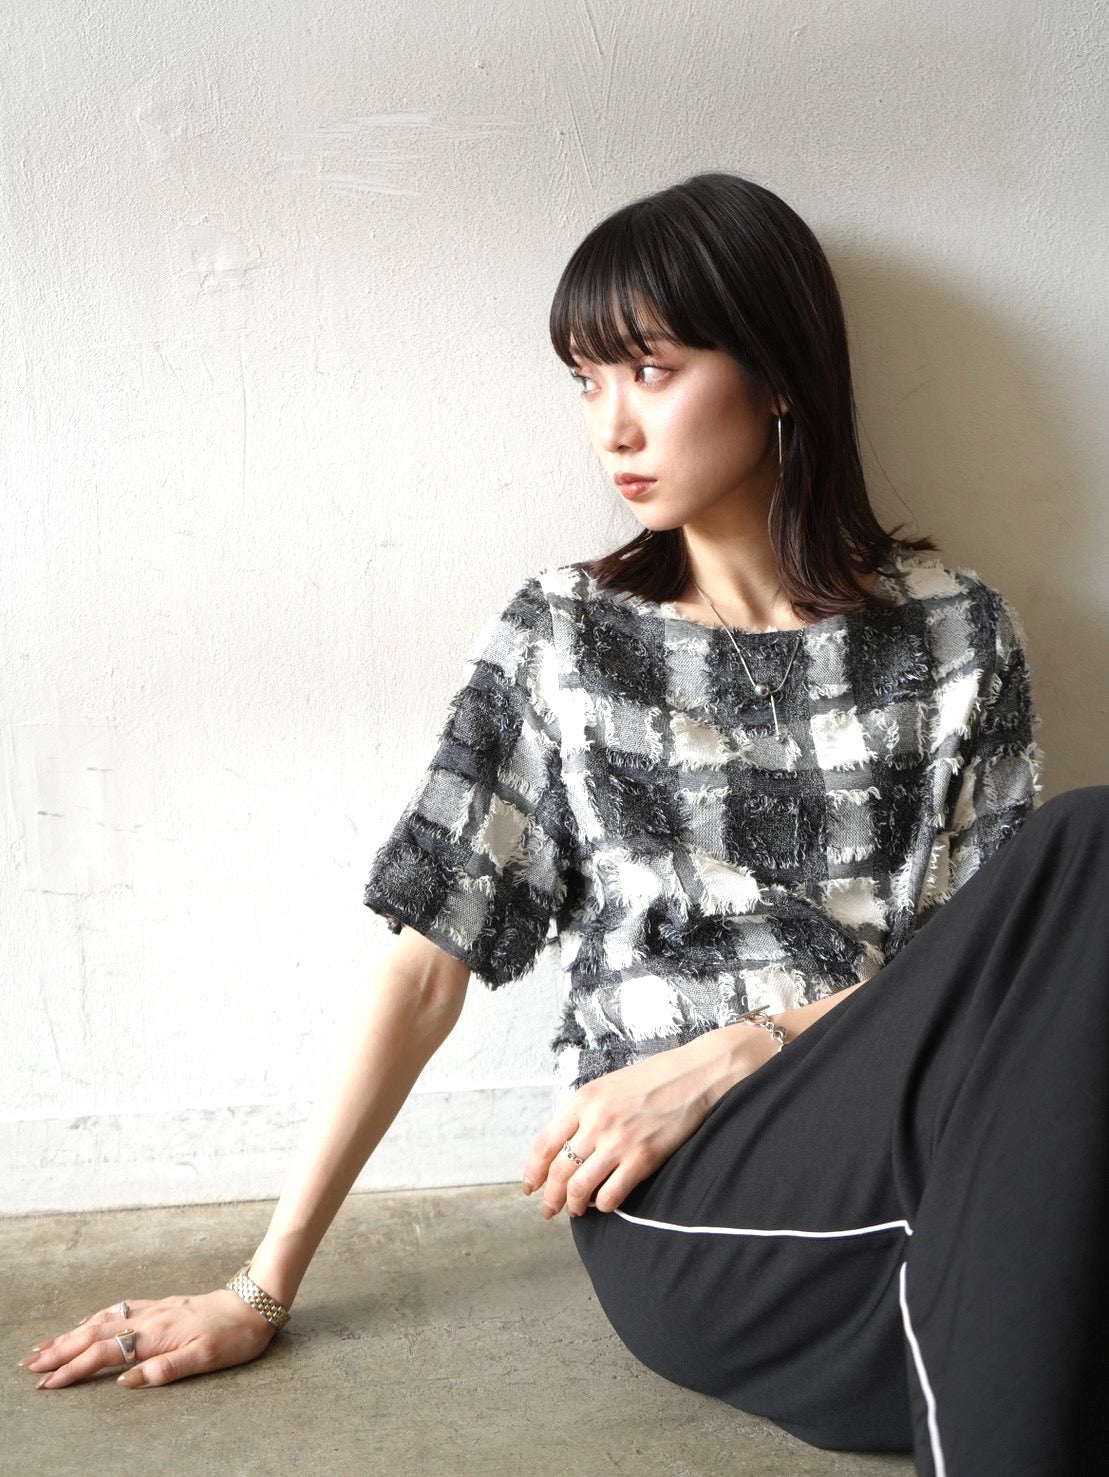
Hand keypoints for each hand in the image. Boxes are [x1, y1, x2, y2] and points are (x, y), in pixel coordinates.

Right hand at [18, 1289, 278, 1388]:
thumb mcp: (206, 1358)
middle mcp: (150, 1319)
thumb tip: (126, 1381)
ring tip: (46, 1345)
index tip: (48, 1383)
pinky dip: (96, 1318)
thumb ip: (166, 1369)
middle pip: (96, 1335)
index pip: (106, 1354)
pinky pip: (119, 1310)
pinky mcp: (162, 1305)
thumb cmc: (234, 1336)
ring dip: (72, 1333)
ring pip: (103, 1321)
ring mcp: (154, 1310)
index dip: (74, 1369)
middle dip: (60, 1351)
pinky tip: (87, 1322)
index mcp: (157, 1335)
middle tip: (29, 1365)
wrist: (255, 1301)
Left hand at [522, 1023, 776, 1219]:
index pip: (545, 1142)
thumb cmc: (655, 1079)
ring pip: (579, 1187)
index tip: (529, 1186)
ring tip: (576, 1211)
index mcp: (584, 1100)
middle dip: (550, 1196)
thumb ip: (586, 1112)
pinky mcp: (642, 1158)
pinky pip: (611, 1195)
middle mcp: (596, 1121)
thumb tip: (567, 1145)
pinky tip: (605, 1204)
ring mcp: (618, 1141)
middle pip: (559, 1169)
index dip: (533, 1170)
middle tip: (549, 1210)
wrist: (696, 1075)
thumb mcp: (610, 1086)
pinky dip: (603, 1205)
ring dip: (573, 1205)